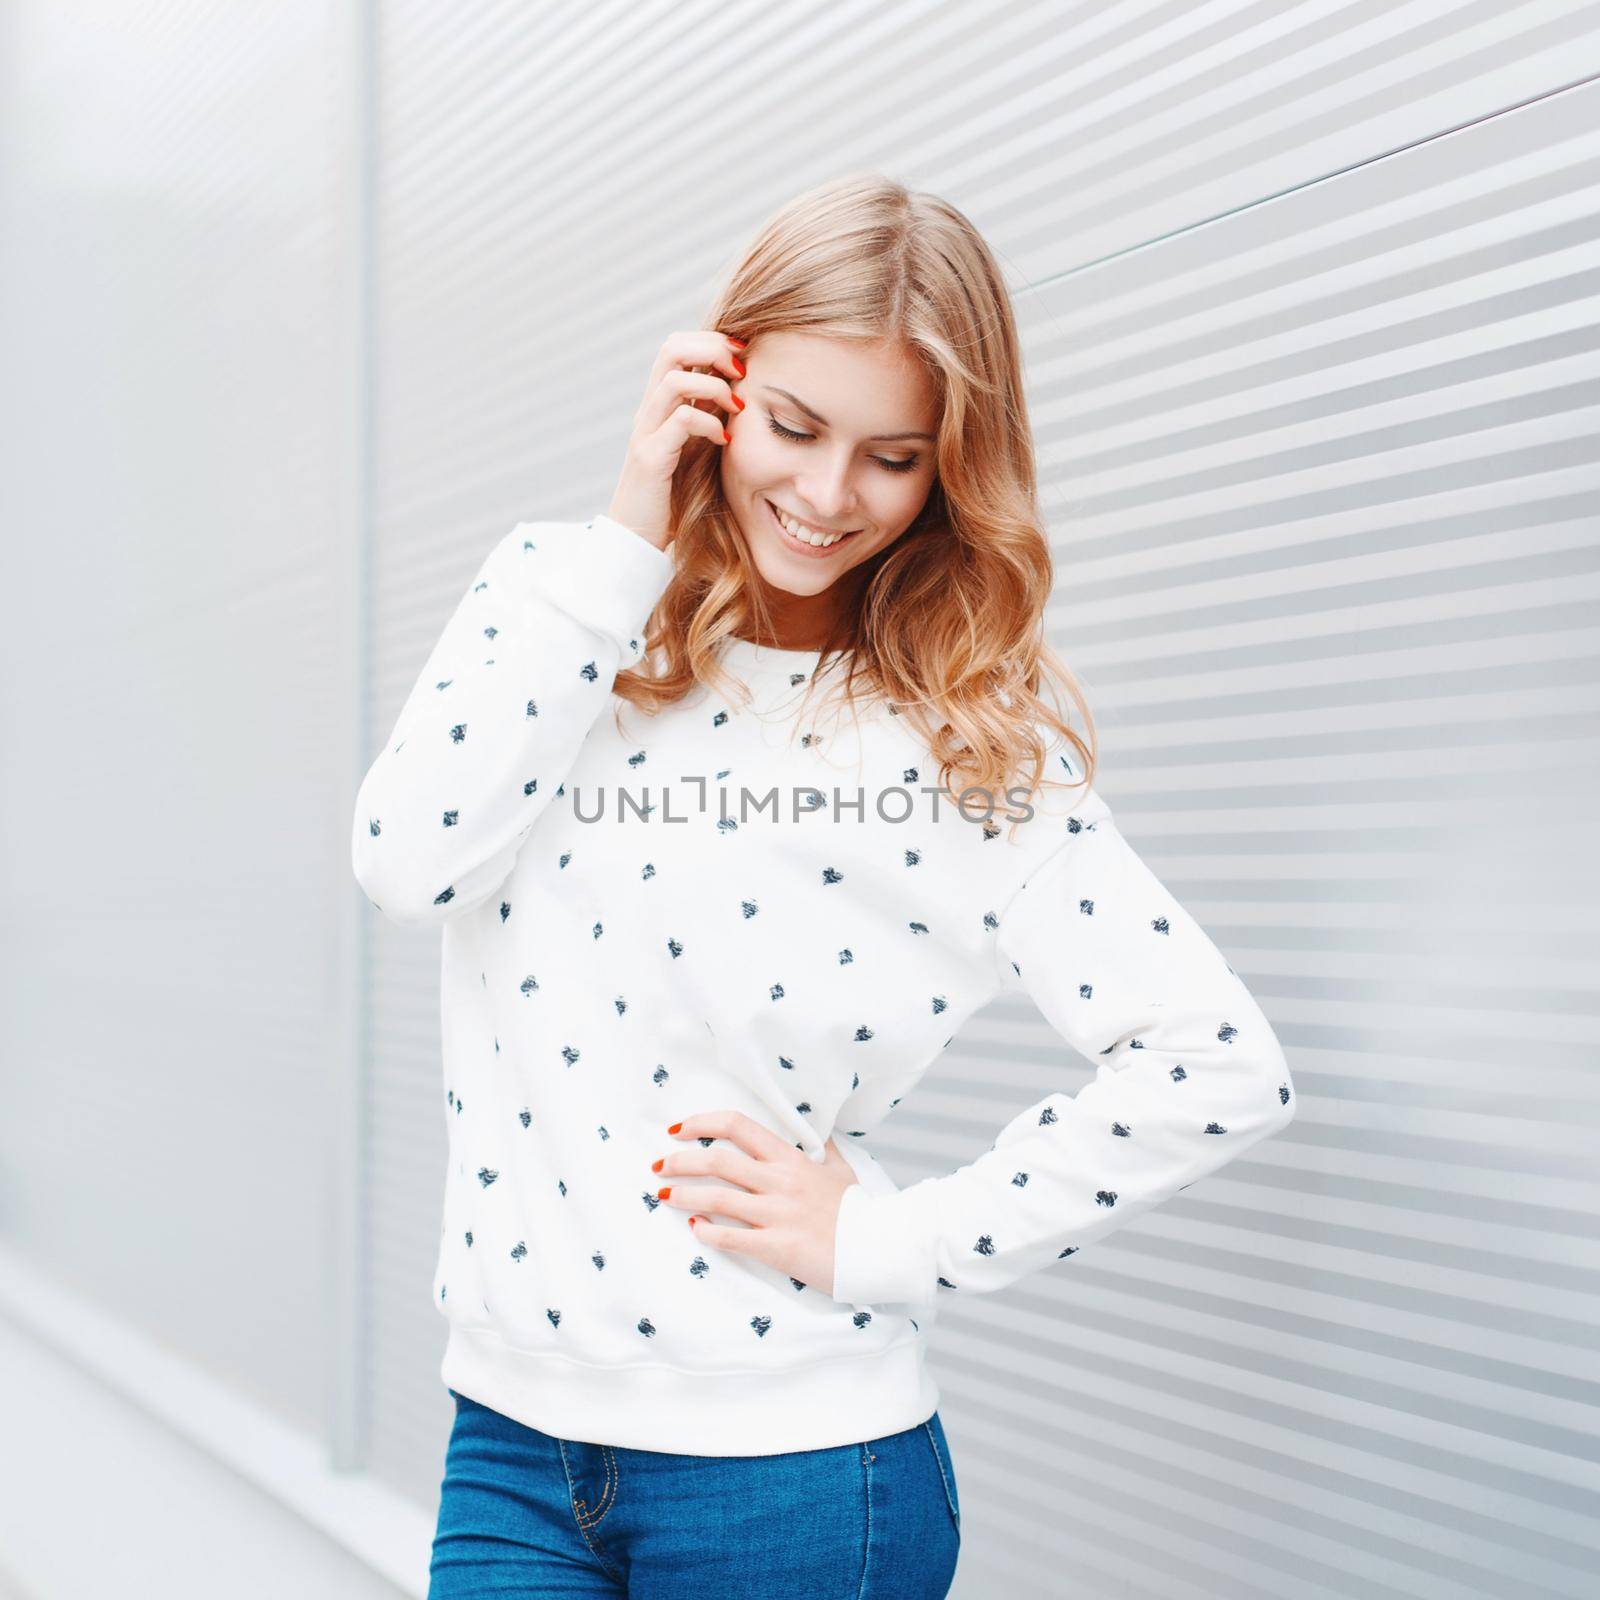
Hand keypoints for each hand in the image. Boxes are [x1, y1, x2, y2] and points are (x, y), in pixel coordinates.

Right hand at [607, 329, 745, 552]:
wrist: (638, 538)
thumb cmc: (673, 497)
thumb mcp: (694, 449)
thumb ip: (709, 419)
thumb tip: (741, 395)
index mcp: (659, 404)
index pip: (677, 347)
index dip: (711, 340)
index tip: (743, 357)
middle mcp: (649, 411)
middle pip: (672, 349)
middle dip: (712, 349)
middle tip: (742, 370)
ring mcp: (646, 432)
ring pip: (675, 380)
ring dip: (715, 386)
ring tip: (737, 407)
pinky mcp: (651, 459)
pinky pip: (680, 421)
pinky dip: (709, 423)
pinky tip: (725, 441)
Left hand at [653, 1111, 859, 1296]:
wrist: (881, 1247)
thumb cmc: (860, 1210)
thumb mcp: (842, 1170)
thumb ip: (824, 1149)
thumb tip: (818, 1132)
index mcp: (791, 1158)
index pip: (738, 1126)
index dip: (703, 1123)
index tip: (679, 1129)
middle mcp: (780, 1181)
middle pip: (717, 1161)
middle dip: (680, 1161)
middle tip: (659, 1165)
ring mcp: (778, 1215)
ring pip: (717, 1199)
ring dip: (684, 1195)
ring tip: (664, 1196)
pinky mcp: (778, 1248)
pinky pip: (731, 1238)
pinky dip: (707, 1233)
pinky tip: (694, 1229)